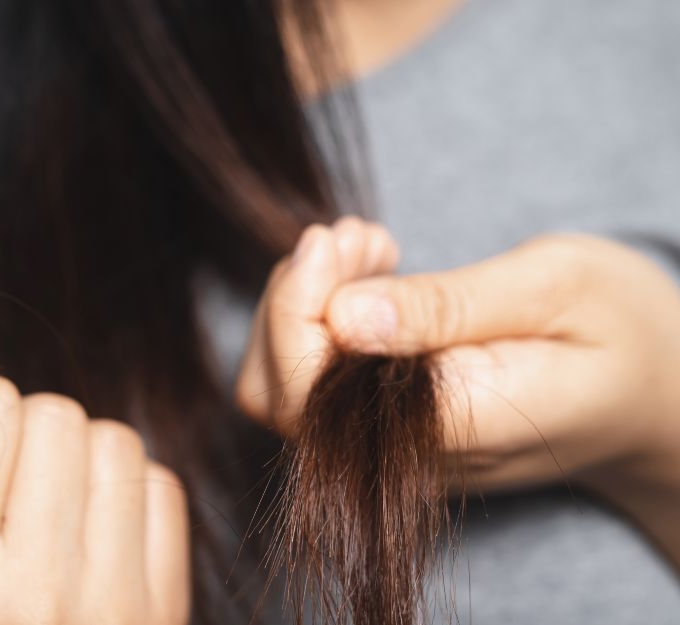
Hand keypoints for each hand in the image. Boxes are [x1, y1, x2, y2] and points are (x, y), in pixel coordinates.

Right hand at [0, 374, 189, 624]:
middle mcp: (37, 600)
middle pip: (49, 415)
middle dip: (4, 434)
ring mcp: (115, 608)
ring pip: (110, 441)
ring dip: (61, 460)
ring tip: (21, 512)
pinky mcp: (163, 606)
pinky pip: (157, 484)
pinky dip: (113, 495)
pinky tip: (70, 536)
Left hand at [236, 219, 679, 557]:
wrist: (658, 399)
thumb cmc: (622, 332)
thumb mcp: (556, 291)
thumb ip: (448, 308)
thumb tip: (344, 318)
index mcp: (452, 427)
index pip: (310, 390)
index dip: (296, 305)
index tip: (332, 238)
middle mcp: (406, 456)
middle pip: (274, 392)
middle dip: (292, 297)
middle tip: (358, 235)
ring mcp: (391, 450)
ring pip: (280, 387)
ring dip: (301, 303)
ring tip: (368, 248)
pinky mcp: (385, 430)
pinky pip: (313, 382)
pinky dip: (318, 317)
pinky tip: (371, 275)